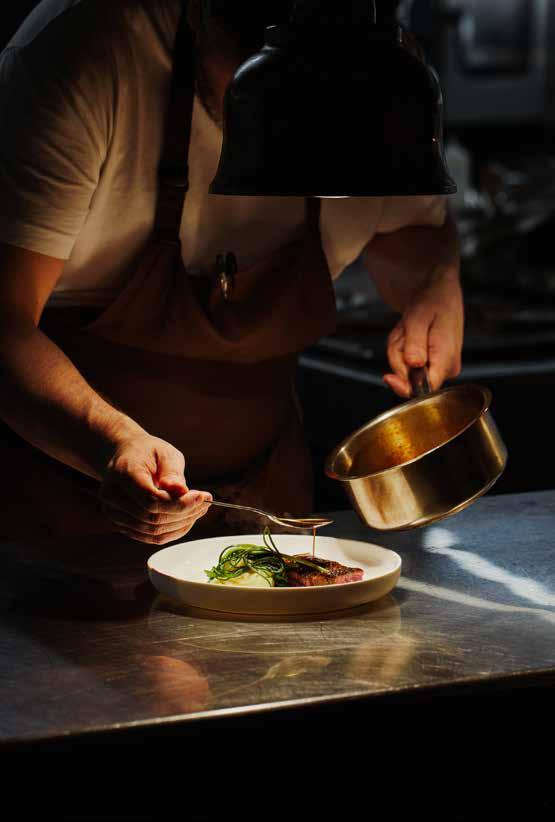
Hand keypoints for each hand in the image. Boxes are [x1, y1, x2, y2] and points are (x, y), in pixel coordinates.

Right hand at [99, 433, 211, 543]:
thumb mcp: (164, 453)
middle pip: (152, 519)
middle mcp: (112, 497)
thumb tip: (181, 492)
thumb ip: (172, 472)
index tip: (202, 496)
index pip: (151, 500)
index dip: (180, 504)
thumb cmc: (148, 452)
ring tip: (199, 510)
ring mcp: (114, 513)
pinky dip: (172, 531)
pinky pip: (150, 537)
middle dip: (184, 514)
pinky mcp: (121, 524)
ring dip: (181, 525)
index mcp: (122, 475)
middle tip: (204, 503)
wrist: (126, 456)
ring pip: (152, 533)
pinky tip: (187, 519)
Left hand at [384, 268, 462, 397]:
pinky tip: (408, 333)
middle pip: (409, 377)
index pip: (428, 387)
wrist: (437, 292)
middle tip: (405, 332)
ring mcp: (438, 366)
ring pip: (403, 369)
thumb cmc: (432, 301)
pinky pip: (404, 363)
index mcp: (447, 358)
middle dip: (398, 354)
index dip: (406, 386)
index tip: (389, 378)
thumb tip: (414, 363)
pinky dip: (400, 347)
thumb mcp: (419, 317)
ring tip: (408, 328)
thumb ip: (415, 342)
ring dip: (398, 347)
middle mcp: (446, 367)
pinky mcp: (430, 364)